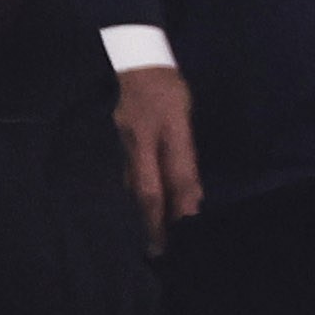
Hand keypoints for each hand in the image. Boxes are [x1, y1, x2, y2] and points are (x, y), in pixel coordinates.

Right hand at [114, 64, 202, 254]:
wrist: (137, 64)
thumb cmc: (169, 88)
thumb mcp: (184, 115)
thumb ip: (185, 153)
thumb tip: (192, 192)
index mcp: (162, 134)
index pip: (174, 177)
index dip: (181, 205)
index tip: (185, 231)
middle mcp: (141, 144)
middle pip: (147, 190)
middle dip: (154, 222)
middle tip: (159, 250)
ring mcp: (127, 145)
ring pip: (138, 186)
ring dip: (146, 212)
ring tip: (153, 236)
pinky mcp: (122, 144)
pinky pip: (132, 175)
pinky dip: (140, 194)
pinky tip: (144, 205)